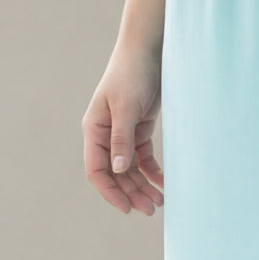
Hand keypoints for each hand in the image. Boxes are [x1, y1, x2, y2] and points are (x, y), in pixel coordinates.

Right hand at [82, 44, 166, 215]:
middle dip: (131, 193)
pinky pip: (143, 157)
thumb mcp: (126, 107)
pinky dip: (152, 171)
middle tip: (151, 210)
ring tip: (160, 202)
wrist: (149, 50)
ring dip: (142, 186)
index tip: (126, 209)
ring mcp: (123, 133)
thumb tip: (119, 170)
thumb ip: (121, 139)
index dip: (110, 191)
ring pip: (130, 169)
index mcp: (94, 130)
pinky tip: (164, 183)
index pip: (97, 170)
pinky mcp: (140, 129)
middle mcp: (105, 134)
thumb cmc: (132, 74)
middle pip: (116, 173)